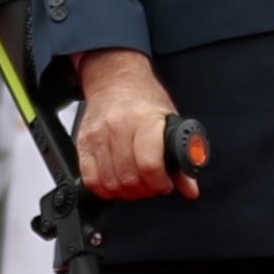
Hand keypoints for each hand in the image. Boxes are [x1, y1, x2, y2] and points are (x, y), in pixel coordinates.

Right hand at [72, 48, 196, 200]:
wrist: (114, 81)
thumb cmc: (144, 100)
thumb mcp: (171, 121)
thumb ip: (182, 157)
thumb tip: (191, 189)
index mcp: (145, 120)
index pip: (149, 165)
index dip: (159, 182)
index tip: (164, 183)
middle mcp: (118, 127)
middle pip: (129, 178)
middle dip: (145, 190)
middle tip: (151, 185)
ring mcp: (98, 136)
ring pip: (110, 182)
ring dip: (126, 192)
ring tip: (136, 184)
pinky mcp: (83, 144)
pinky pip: (90, 179)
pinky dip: (104, 189)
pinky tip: (116, 183)